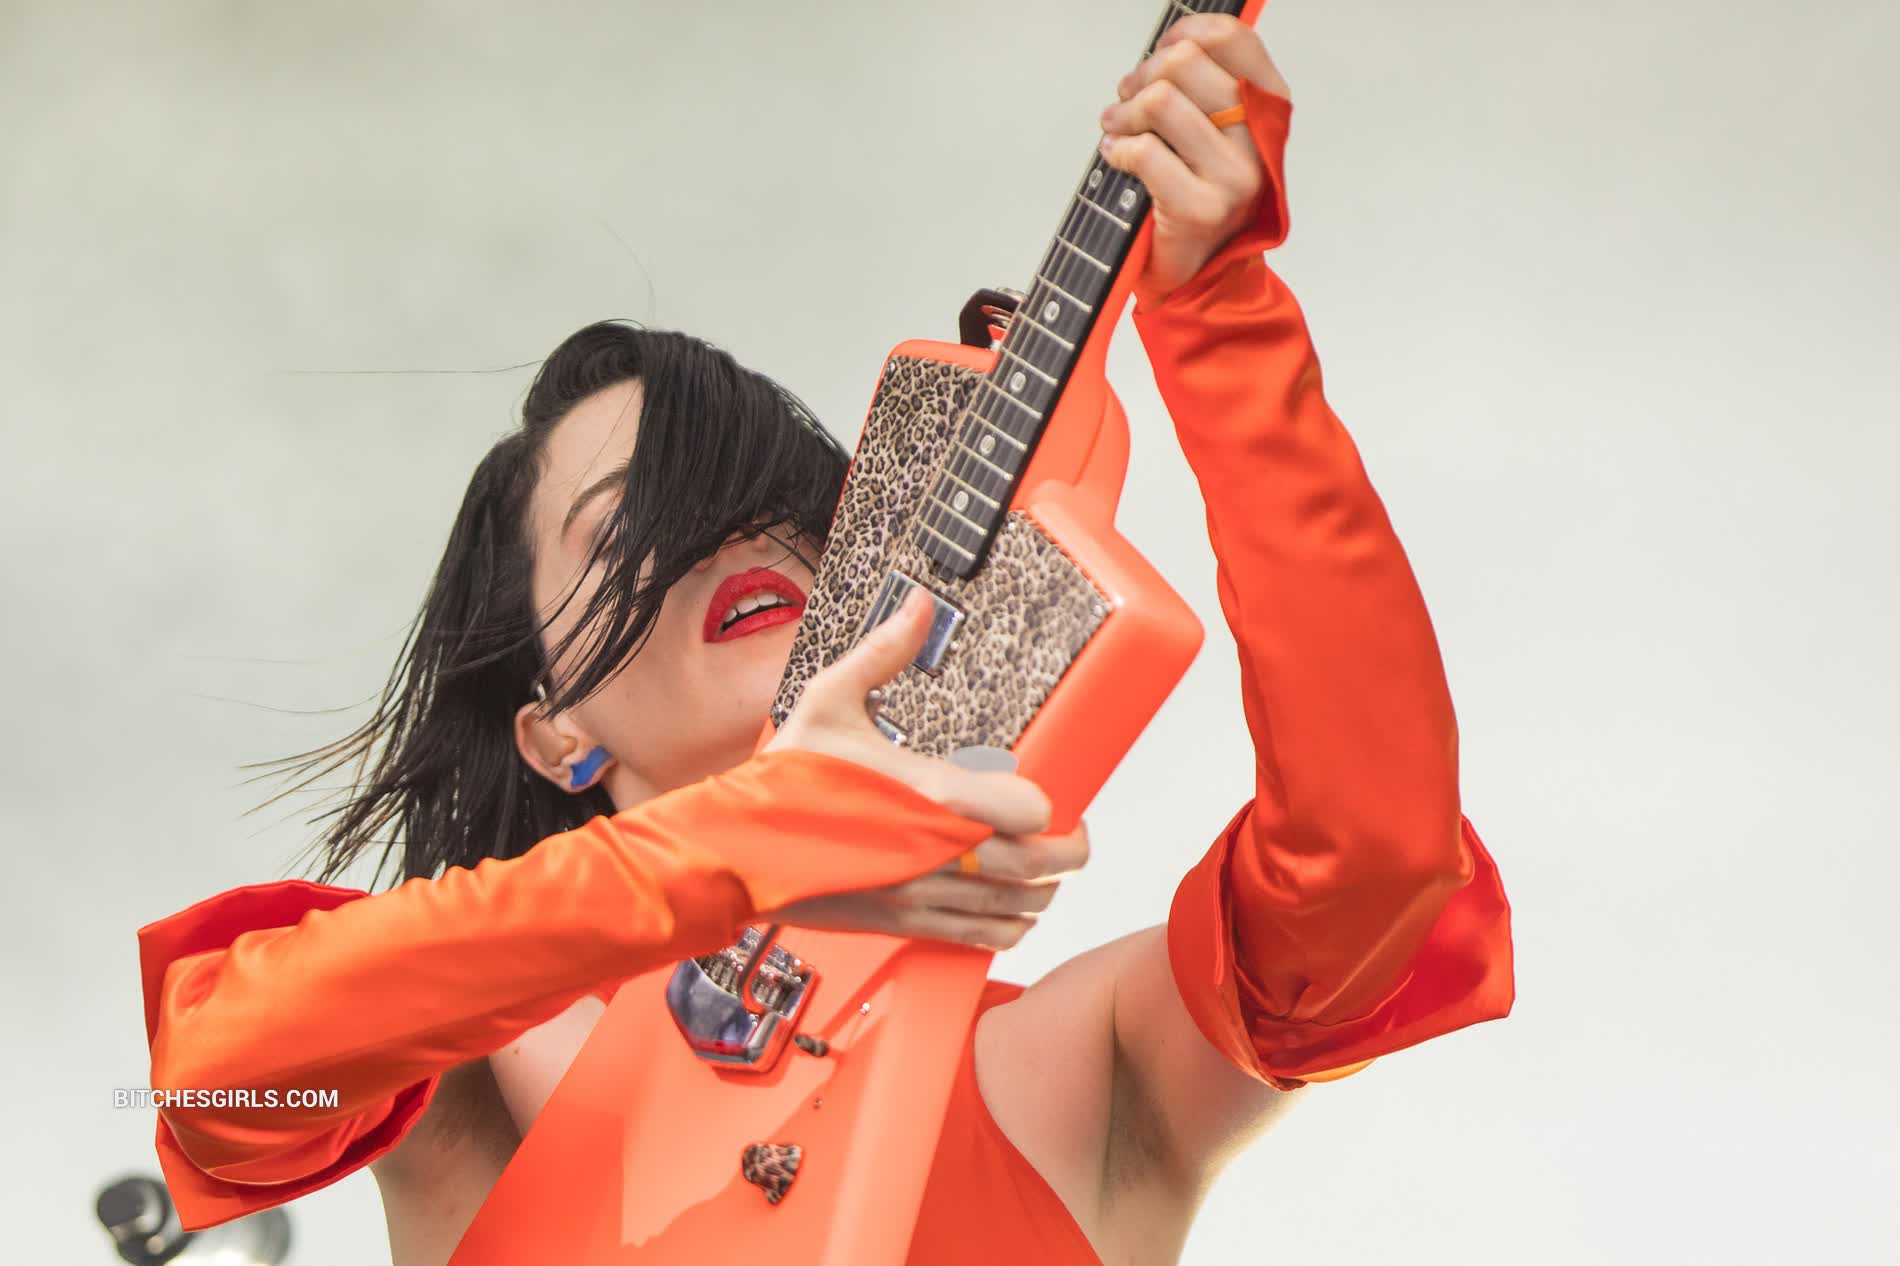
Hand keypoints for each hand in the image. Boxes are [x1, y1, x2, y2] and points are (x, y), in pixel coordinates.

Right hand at [766, 590, 1086, 949]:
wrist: (733, 851)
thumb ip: (883, 653)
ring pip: (1023, 908)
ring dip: (1044, 889)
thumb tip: (916, 605)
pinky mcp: (908, 926)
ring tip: (1040, 863)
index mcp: (927, 795)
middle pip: (1042, 866)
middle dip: (1068, 850)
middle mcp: (936, 853)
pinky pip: (988, 938)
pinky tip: (1006, 902)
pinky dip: (1012, 925)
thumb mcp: (829, 701)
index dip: (1048, 802)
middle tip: (1068, 830)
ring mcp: (924, 896)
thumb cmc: (779, 784)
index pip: (1029, 810)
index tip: (1044, 792)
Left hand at [1099, 13, 1289, 299]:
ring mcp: (1234, 176)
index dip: (1186, 33)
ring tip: (1117, 128)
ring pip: (1161, 102)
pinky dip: (1117, 149)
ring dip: (1123, 113)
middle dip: (1142, 76)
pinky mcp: (1201, 208)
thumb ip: (1202, 86)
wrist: (1199, 271)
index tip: (1161, 50)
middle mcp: (1259, 139)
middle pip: (1185, 63)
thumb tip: (1171, 40)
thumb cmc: (1198, 193)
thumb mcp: (1212, 131)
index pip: (1233, 39)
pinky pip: (1145, 152)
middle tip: (1127, 100)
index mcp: (1269, 108)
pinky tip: (1116, 155)